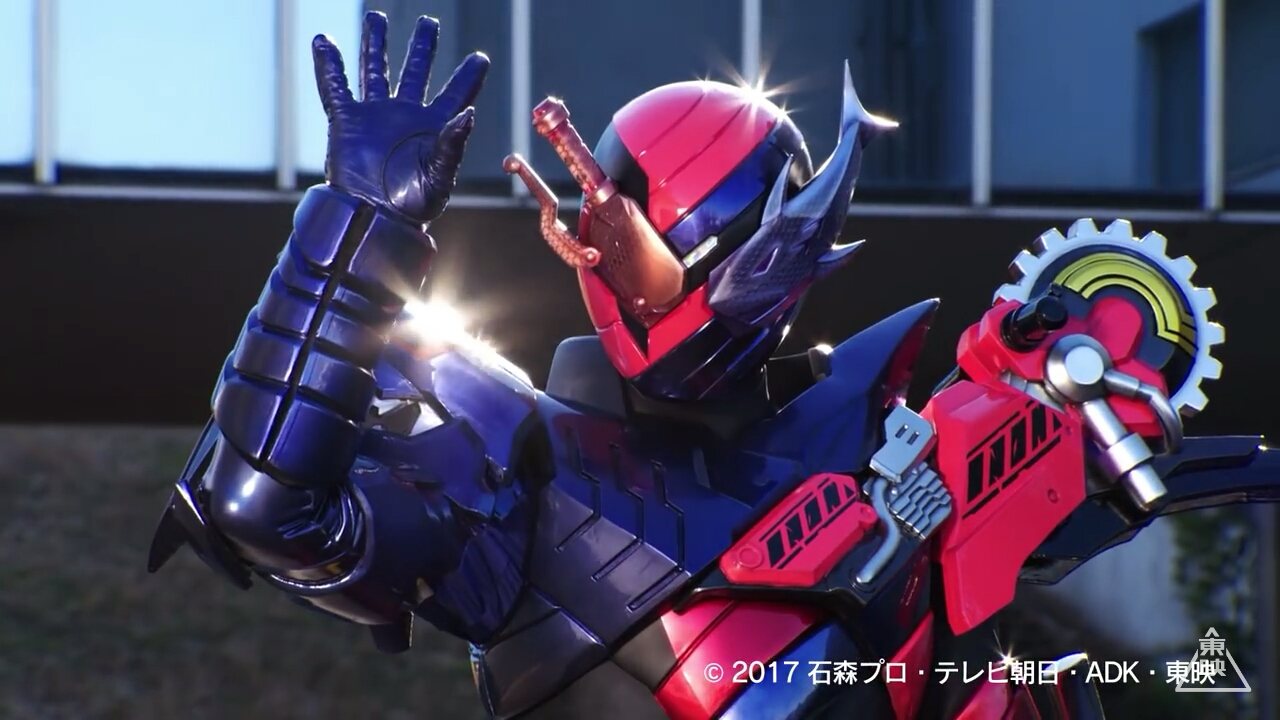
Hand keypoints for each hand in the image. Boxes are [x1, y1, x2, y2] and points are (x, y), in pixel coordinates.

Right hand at [312, 12, 488, 225]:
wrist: (375, 219)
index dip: (468, 76)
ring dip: (375, 44)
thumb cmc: (414, 205)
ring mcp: (375, 117)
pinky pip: (335, 88)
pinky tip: (323, 41)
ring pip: (375, 71)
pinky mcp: (347, 122)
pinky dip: (328, 66)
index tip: (481, 58)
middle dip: (422, 46)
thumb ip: (453, 142)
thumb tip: (467, 113)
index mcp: (434, 126)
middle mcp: (406, 116)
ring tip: (375, 17)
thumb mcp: (440, 174)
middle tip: (428, 22)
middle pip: (416, 71)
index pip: (456, 93)